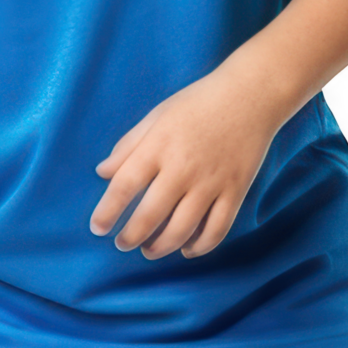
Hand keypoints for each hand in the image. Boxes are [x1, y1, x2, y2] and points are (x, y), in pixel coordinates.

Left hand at [89, 69, 278, 259]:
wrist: (250, 96)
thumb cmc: (198, 103)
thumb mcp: (157, 116)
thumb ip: (128, 146)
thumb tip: (103, 173)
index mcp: (158, 146)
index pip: (124, 185)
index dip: (107, 211)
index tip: (98, 228)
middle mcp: (183, 168)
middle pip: (150, 215)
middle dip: (131, 236)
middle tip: (122, 244)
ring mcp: (211, 182)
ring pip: (182, 229)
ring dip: (161, 247)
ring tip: (149, 251)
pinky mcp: (235, 190)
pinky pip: (217, 229)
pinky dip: (201, 246)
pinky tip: (187, 249)